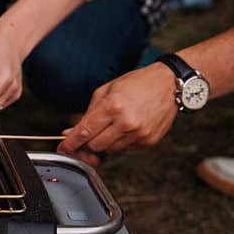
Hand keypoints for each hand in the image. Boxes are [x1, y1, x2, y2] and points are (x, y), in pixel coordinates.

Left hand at [56, 62, 177, 165]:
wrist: (171, 84)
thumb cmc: (138, 83)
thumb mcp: (107, 90)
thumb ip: (88, 113)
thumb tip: (71, 132)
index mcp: (114, 106)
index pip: (85, 132)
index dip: (70, 143)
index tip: (62, 148)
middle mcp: (127, 123)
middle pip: (95, 145)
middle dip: (87, 142)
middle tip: (88, 135)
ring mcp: (139, 134)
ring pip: (109, 150)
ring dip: (105, 142)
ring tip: (112, 125)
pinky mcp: (148, 141)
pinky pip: (125, 149)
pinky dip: (120, 142)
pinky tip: (126, 127)